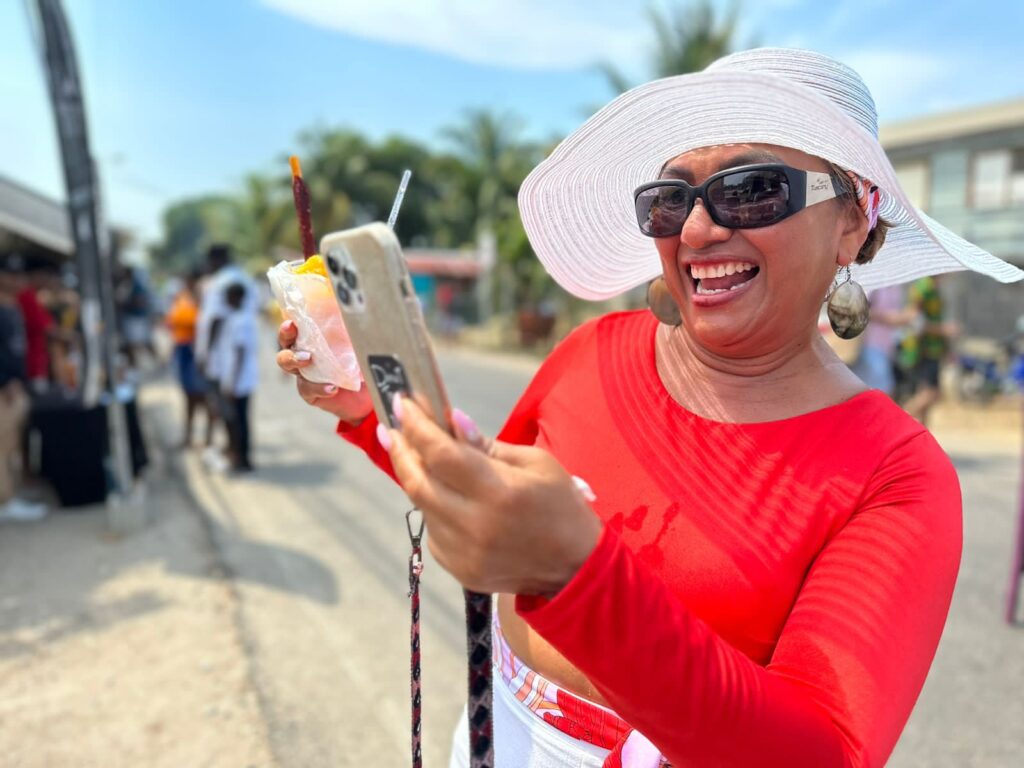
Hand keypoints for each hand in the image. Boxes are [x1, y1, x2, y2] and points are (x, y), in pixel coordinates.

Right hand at [276, 320, 372, 424]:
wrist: (370, 394)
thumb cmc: (364, 362)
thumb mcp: (361, 343)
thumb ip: (356, 331)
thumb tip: (360, 315)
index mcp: (315, 337)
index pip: (297, 324)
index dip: (291, 320)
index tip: (293, 319)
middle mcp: (304, 352)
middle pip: (286, 341)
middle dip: (286, 335)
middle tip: (292, 330)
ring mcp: (304, 373)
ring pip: (288, 363)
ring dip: (295, 359)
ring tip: (307, 358)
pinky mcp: (310, 392)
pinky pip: (307, 388)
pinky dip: (319, 387)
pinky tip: (332, 387)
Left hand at [379, 395, 601, 594]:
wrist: (575, 566)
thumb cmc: (561, 505)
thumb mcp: (536, 463)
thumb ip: (488, 446)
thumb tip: (451, 420)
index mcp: (500, 493)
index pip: (442, 454)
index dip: (417, 427)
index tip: (402, 404)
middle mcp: (476, 525)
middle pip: (419, 483)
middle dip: (400, 451)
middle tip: (389, 428)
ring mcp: (464, 553)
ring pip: (422, 506)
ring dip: (413, 477)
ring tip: (410, 453)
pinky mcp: (459, 570)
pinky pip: (433, 530)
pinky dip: (432, 506)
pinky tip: (440, 492)